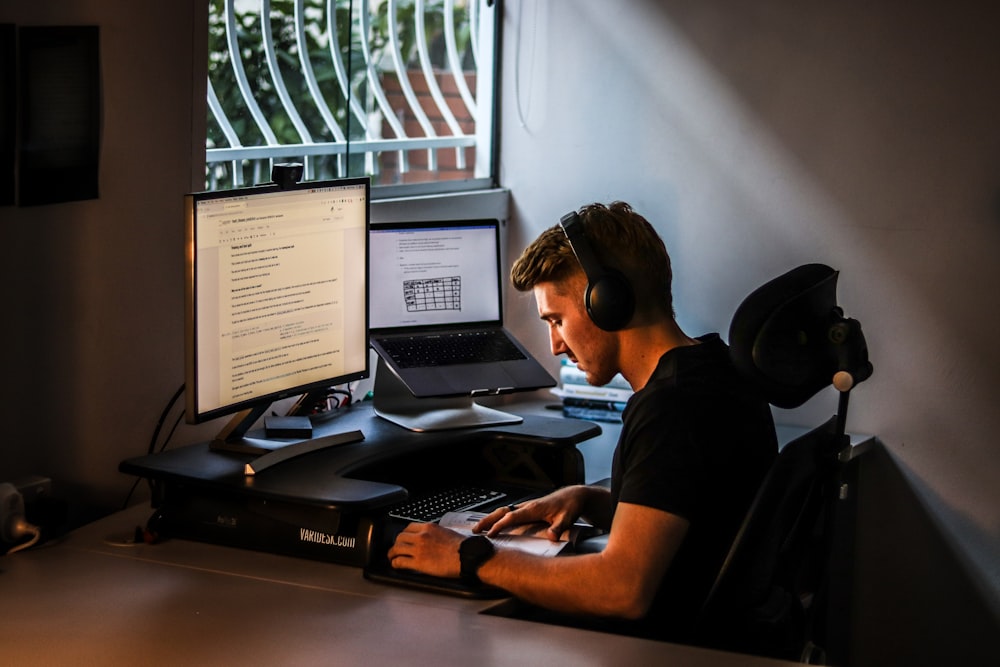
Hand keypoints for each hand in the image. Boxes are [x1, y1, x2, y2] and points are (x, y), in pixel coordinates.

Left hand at [387, 522, 464, 577]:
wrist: (466, 556)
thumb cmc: (462, 546)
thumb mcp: (447, 532)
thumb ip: (435, 534)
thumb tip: (431, 538)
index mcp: (429, 528)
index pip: (409, 527)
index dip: (404, 534)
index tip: (404, 538)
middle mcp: (421, 536)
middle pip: (400, 537)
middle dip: (396, 543)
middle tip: (396, 548)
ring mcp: (418, 549)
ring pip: (397, 548)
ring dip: (392, 553)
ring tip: (392, 557)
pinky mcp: (418, 562)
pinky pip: (400, 562)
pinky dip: (395, 563)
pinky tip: (396, 565)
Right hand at [475, 486, 594, 541]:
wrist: (574, 496)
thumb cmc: (570, 505)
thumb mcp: (567, 518)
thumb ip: (559, 528)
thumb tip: (551, 536)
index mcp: (534, 508)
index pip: (512, 517)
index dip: (500, 525)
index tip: (490, 534)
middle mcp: (527, 506)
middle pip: (502, 512)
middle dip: (487, 520)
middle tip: (475, 531)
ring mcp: (527, 507)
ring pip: (504, 512)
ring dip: (490, 519)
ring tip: (478, 529)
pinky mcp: (528, 509)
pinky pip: (509, 513)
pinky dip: (498, 518)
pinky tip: (494, 524)